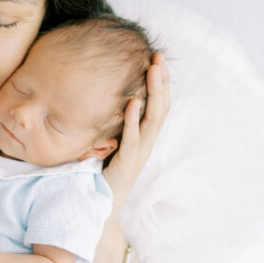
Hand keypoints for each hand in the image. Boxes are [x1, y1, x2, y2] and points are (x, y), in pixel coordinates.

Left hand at [103, 52, 169, 210]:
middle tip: (159, 56)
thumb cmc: (104, 174)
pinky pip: (133, 139)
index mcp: (144, 136)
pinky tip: (133, 102)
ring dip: (154, 93)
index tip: (156, 58)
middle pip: (160, 107)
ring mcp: (139, 153)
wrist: (102, 206)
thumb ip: (112, 123)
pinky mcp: (127, 163)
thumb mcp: (109, 142)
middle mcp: (146, 142)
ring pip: (153, 119)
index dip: (160, 82)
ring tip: (153, 70)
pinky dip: (134, 120)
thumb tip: (104, 98)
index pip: (157, 104)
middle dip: (161, 80)